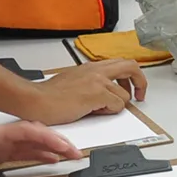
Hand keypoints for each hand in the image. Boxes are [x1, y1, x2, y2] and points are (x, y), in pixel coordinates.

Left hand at [0, 122, 75, 176]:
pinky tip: (48, 159)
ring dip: (50, 147)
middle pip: (33, 135)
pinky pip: (20, 151)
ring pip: (30, 142)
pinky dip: (37, 154)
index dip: (48, 139)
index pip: (26, 132)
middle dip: (56, 142)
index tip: (65, 147)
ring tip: (69, 155)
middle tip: (75, 152)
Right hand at [20, 59, 146, 123]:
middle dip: (140, 82)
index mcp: (91, 67)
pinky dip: (109, 112)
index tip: (131, 88)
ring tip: (100, 110)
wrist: (37, 101)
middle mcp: (97, 70)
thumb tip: (103, 94)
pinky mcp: (97, 94)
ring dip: (116, 105)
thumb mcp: (74, 81)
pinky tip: (94, 112)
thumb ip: (91, 83)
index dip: (131, 76)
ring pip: (124, 94)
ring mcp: (98, 81)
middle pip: (131, 67)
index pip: (120, 63)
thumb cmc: (49, 95)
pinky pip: (117, 105)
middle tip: (139, 96)